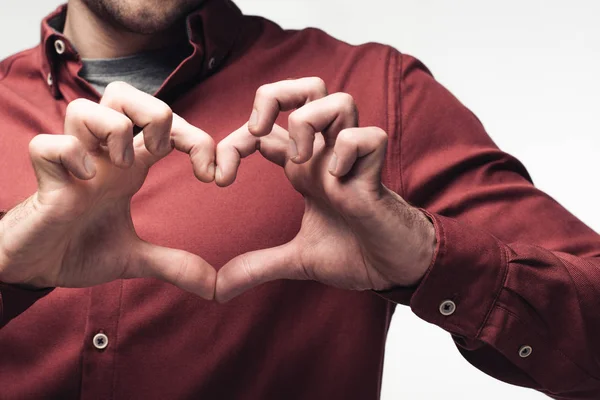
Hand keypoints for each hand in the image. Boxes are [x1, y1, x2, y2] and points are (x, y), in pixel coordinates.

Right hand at [0, 82, 215, 298]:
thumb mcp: (135, 258)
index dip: (198, 139)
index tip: (215, 177)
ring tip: (123, 165)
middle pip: (123, 94)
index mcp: (129, 166)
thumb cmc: (79, 250)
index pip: (167, 126)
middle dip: (155, 111)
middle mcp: (102, 157)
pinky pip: (49, 144)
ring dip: (114, 129)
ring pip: (86, 106)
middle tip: (162, 152)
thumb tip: (215, 286)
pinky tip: (84, 181)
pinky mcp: (44, 181)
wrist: (35, 270)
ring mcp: (72, 164)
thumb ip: (175, 265)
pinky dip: (70, 155)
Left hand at [215, 78, 435, 301]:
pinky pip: (367, 137)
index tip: (218, 177)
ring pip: (338, 99)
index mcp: (304, 169)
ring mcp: (351, 161)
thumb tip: (218, 289)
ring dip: (310, 120)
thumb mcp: (295, 260)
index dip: (234, 141)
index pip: (265, 130)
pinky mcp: (375, 173)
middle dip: (274, 95)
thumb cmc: (354, 253)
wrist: (393, 270)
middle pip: (306, 89)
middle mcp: (325, 156)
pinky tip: (340, 183)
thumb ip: (257, 267)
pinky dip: (348, 152)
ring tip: (302, 160)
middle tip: (257, 130)